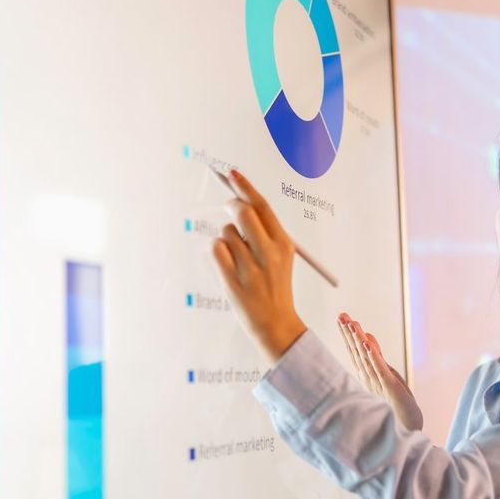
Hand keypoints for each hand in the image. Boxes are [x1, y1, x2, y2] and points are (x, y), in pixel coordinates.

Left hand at [210, 169, 307, 365]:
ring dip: (226, 238)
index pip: (262, 206)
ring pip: (226, 232)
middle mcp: (269, 253)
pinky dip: (217, 251)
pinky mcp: (232, 280)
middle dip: (231, 205)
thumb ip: (264, 232)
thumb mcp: (281, 257)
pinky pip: (216, 249)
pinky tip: (227, 264)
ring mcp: (250, 267)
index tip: (232, 174)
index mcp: (283, 244)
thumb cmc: (275, 286)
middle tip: (229, 209)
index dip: (245, 187)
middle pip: (242, 212)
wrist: (276, 324)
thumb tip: (240, 201)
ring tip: (237, 257)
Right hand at [337, 312, 422, 430]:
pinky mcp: (390, 388)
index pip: (355, 351)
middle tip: (341, 315)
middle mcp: (369, 378)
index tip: (341, 317)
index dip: (348, 334)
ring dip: (358, 340)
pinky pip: (380, 370)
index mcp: (367, 375)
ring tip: (352, 324)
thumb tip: (366, 337)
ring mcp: (378, 383)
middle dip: (348, 333)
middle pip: (357, 352)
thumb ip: (376, 358)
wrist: (406, 430)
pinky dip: (373, 356)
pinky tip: (367, 343)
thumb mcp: (386, 375)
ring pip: (366, 358)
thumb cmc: (396, 405)